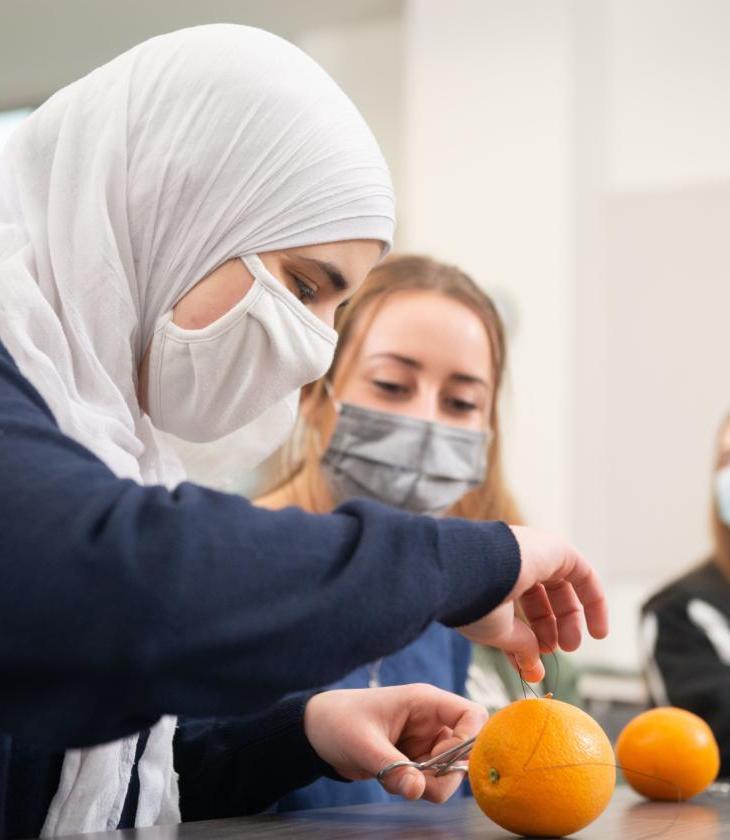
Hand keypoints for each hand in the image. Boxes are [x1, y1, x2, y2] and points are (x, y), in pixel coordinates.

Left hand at [303, 684, 486, 802]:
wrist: (317, 732)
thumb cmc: (339, 722)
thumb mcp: (362, 743)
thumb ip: (391, 767)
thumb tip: (417, 790)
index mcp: (425, 702)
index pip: (472, 715)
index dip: (471, 740)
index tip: (442, 761)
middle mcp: (432, 722)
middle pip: (466, 752)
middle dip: (444, 774)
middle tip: (413, 779)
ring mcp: (425, 743)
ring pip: (450, 774)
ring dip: (427, 785)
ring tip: (391, 776)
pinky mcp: (416, 762)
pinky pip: (430, 783)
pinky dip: (413, 788)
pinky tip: (388, 778)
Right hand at [458, 525, 607, 681]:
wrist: (472, 569)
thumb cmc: (476, 601)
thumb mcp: (498, 632)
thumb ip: (519, 646)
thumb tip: (533, 670)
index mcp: (493, 577)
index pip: (516, 607)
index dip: (527, 636)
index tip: (531, 659)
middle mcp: (513, 559)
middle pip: (541, 596)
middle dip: (549, 627)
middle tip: (553, 650)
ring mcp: (535, 551)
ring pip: (561, 587)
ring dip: (569, 619)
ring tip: (570, 646)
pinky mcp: (556, 548)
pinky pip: (583, 574)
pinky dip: (593, 602)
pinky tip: (597, 632)